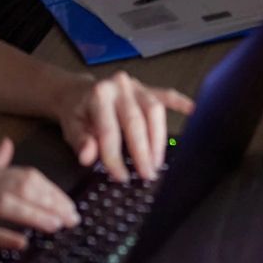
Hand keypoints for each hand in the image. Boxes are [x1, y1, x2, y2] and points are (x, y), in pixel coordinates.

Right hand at [0, 138, 79, 252]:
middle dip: (51, 201)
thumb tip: (8, 145)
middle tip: (72, 217)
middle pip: (21, 185)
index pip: (24, 174)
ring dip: (34, 214)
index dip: (50, 188)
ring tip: (56, 225)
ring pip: (4, 204)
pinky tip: (21, 243)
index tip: (69, 203)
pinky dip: (2, 236)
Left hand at [50, 69, 196, 181]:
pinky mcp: (146, 88)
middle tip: (147, 173)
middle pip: (136, 121)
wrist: (78, 92)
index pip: (109, 131)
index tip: (121, 176)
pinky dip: (179, 103)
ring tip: (157, 160)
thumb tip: (88, 156)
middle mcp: (119, 86)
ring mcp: (136, 86)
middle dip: (143, 151)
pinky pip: (165, 95)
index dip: (115, 156)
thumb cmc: (76, 112)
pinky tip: (191, 110)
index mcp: (99, 95)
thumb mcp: (70, 127)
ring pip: (154, 111)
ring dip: (158, 138)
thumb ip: (80, 141)